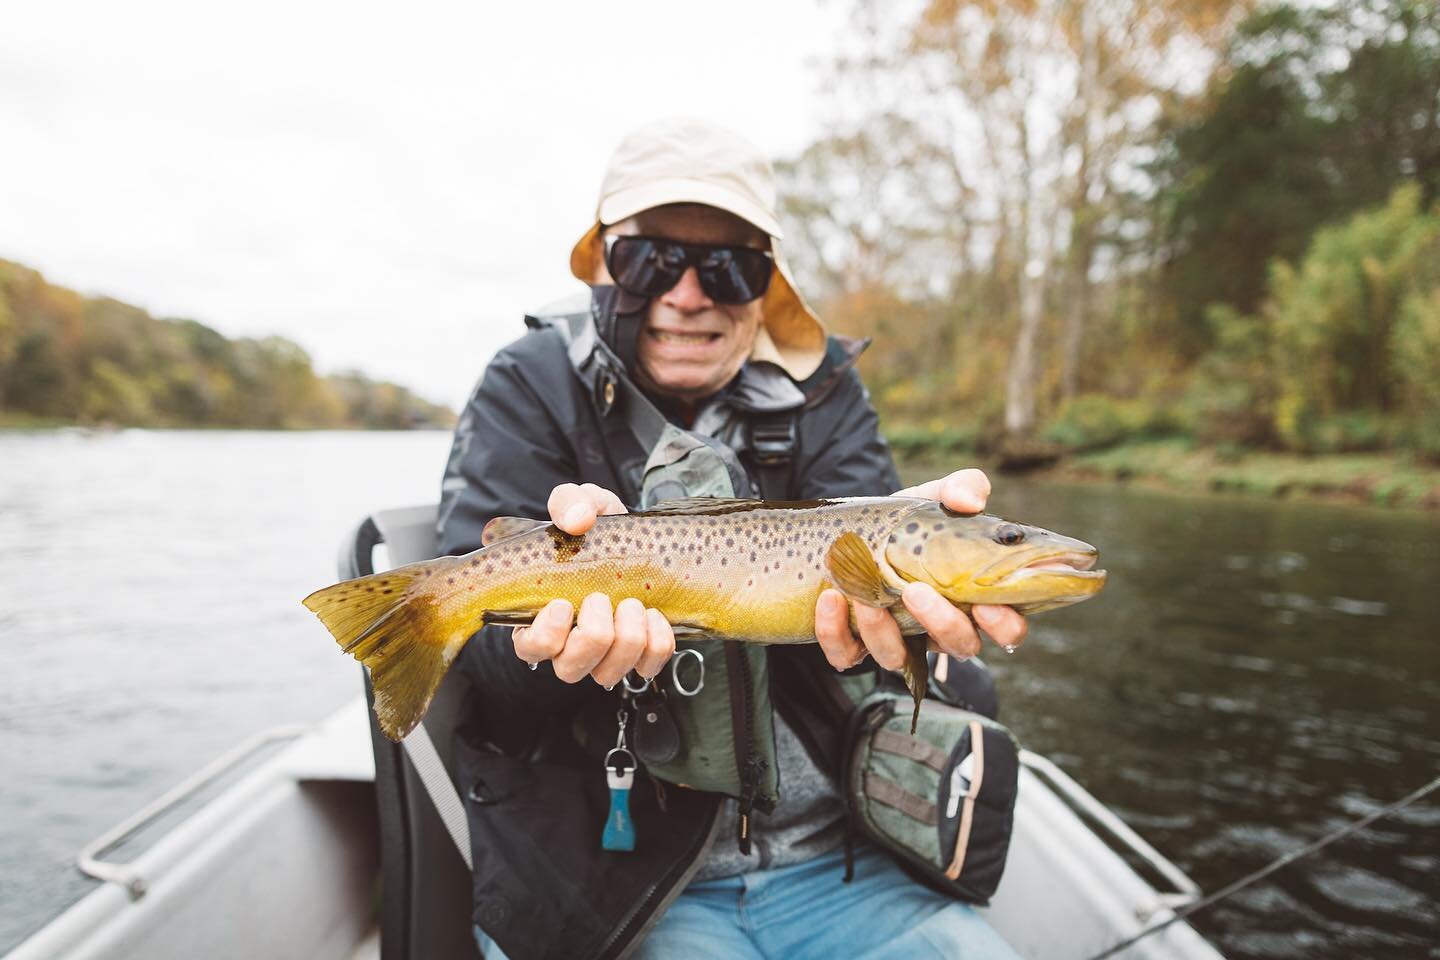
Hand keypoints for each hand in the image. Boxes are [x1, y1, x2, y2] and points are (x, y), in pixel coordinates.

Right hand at [511, 484, 675, 685]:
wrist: (639, 539)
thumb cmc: (597, 529)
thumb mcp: (580, 503)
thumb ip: (570, 502)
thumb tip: (578, 519)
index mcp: (542, 616)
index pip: (530, 648)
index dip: (545, 635)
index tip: (562, 603)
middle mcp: (569, 644)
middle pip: (569, 669)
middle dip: (592, 635)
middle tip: (603, 598)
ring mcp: (604, 656)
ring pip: (608, 675)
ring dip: (626, 640)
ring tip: (634, 604)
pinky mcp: (639, 657)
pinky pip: (648, 668)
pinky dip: (656, 645)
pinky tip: (655, 616)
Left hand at [813, 468, 1028, 670]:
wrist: (852, 528)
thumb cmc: (906, 522)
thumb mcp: (934, 498)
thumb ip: (960, 489)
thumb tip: (968, 500)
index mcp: (971, 598)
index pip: (1007, 627)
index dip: (1004, 625)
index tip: (987, 606)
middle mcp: (938, 628)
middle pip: (959, 647)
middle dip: (942, 625)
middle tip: (916, 591)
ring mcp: (897, 640)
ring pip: (898, 658)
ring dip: (882, 631)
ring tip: (865, 596)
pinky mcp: (853, 644)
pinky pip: (846, 655)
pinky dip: (834, 632)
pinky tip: (831, 599)